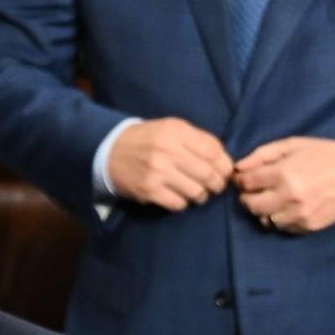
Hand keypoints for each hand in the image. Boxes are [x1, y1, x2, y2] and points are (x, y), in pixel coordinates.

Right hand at [107, 117, 234, 211]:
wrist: (109, 150)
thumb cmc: (147, 140)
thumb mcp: (171, 129)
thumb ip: (198, 140)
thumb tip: (225, 160)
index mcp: (176, 131)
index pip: (214, 152)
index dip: (225, 166)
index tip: (224, 172)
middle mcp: (168, 150)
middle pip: (208, 175)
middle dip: (217, 184)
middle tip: (214, 186)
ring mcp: (158, 171)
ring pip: (197, 192)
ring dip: (201, 196)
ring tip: (196, 191)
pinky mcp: (149, 190)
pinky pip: (179, 204)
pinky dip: (183, 203)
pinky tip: (177, 196)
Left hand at [233, 136, 334, 234]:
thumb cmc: (324, 155)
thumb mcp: (293, 145)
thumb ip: (263, 154)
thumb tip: (239, 168)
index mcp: (283, 173)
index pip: (246, 183)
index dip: (241, 180)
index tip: (244, 179)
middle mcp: (289, 197)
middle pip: (252, 205)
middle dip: (248, 198)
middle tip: (254, 192)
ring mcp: (299, 214)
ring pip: (265, 220)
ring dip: (264, 211)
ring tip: (273, 200)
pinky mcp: (309, 226)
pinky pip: (284, 228)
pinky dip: (280, 219)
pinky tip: (288, 208)